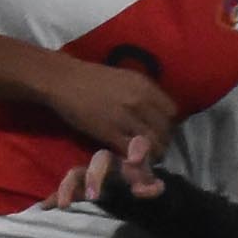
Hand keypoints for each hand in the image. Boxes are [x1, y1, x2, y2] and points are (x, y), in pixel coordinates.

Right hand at [45, 57, 175, 156]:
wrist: (65, 81)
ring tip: (145, 157)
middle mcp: (140, 101)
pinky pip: (131, 151)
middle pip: (164, 130)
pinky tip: (130, 159)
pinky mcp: (110, 133)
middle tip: (154, 149)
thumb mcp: (126, 79)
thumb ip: (143, 95)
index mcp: (145, 86)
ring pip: (152, 143)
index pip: (172, 111)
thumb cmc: (93, 79)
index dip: (169, 124)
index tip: (161, 131)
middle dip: (163, 142)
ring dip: (152, 154)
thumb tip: (155, 114)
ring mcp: (125, 118)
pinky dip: (134, 158)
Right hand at [50, 136, 165, 210]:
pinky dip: (55, 197)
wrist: (135, 200)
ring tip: (64, 205)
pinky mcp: (81, 192)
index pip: (133, 148)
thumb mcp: (152, 189)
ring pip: (77, 175)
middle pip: (98, 161)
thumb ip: (152, 187)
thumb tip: (157, 187)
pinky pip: (66, 192)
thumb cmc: (143, 189)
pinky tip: (45, 206)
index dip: (136, 149)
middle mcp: (109, 166)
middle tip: (93, 196)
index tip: (135, 160)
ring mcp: (92, 179)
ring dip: (69, 187)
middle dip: (95, 176)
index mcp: (129, 161)